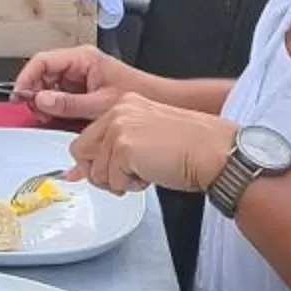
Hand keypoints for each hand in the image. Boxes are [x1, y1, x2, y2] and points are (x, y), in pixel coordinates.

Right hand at [13, 45, 137, 127]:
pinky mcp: (81, 90)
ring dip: (44, 101)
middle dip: (35, 92)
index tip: (20, 94)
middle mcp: (79, 64)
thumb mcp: (100, 103)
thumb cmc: (138, 93)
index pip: (43, 61)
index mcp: (83, 58)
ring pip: (49, 86)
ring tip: (46, 115)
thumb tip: (42, 100)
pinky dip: (54, 107)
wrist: (158, 101)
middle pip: (43, 73)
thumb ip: (68, 103)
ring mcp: (79, 77)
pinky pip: (59, 95)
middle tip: (34, 109)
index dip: (27, 77)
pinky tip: (56, 117)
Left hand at [68, 98, 238, 197]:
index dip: (97, 161)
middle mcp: (117, 112)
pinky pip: (111, 181)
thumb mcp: (145, 140)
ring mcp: (118, 129)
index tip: (112, 170)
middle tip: (130, 175)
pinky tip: (151, 174)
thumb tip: (77, 173)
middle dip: (102, 172)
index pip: (88, 138)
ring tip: (147, 171)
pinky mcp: (123, 148)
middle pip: (81, 153)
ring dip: (119, 181)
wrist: (213, 151)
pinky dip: (130, 186)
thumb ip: (112, 149)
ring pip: (96, 172)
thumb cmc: (191, 147)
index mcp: (124, 105)